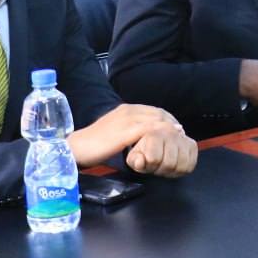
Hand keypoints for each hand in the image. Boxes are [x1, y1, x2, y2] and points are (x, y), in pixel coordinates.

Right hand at [67, 104, 187, 167]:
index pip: (153, 110)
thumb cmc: (95, 144)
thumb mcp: (116, 132)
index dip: (167, 119)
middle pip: (158, 113)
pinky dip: (160, 134)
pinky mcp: (124, 132)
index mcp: (125, 110)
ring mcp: (126, 120)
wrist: (76, 147)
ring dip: (169, 128)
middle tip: (181, 134)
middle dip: (171, 123)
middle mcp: (127, 111)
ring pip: (155, 120)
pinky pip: (147, 130)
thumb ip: (129, 130)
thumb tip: (144, 137)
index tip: (175, 129)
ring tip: (178, 138)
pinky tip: (167, 140)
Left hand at [127, 125, 197, 177]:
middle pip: (169, 164)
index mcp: (154, 133)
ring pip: (181, 165)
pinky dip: (183, 169)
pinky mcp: (192, 144)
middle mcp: (171, 132)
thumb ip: (134, 159)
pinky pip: (190, 164)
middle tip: (156, 165)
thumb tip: (140, 161)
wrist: (158, 140)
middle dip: (161, 169)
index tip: (147, 163)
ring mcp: (183, 138)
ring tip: (165, 164)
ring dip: (172, 170)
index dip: (149, 166)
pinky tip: (174, 164)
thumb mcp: (134, 155)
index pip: (153, 159)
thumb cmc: (145, 149)